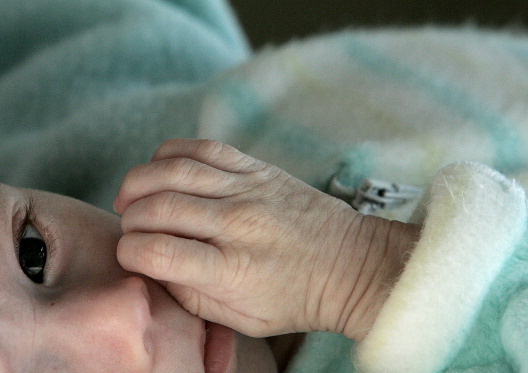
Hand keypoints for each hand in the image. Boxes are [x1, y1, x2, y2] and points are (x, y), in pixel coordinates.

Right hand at [114, 139, 417, 339]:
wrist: (350, 264)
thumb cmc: (298, 298)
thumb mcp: (243, 319)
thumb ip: (192, 297)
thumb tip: (151, 267)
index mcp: (233, 269)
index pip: (156, 252)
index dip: (130, 252)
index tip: (132, 254)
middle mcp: (238, 224)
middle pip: (158, 206)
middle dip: (131, 217)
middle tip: (133, 227)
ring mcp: (249, 189)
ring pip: (174, 170)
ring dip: (140, 181)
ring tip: (134, 197)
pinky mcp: (259, 169)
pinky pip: (205, 147)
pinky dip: (172, 153)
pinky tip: (163, 168)